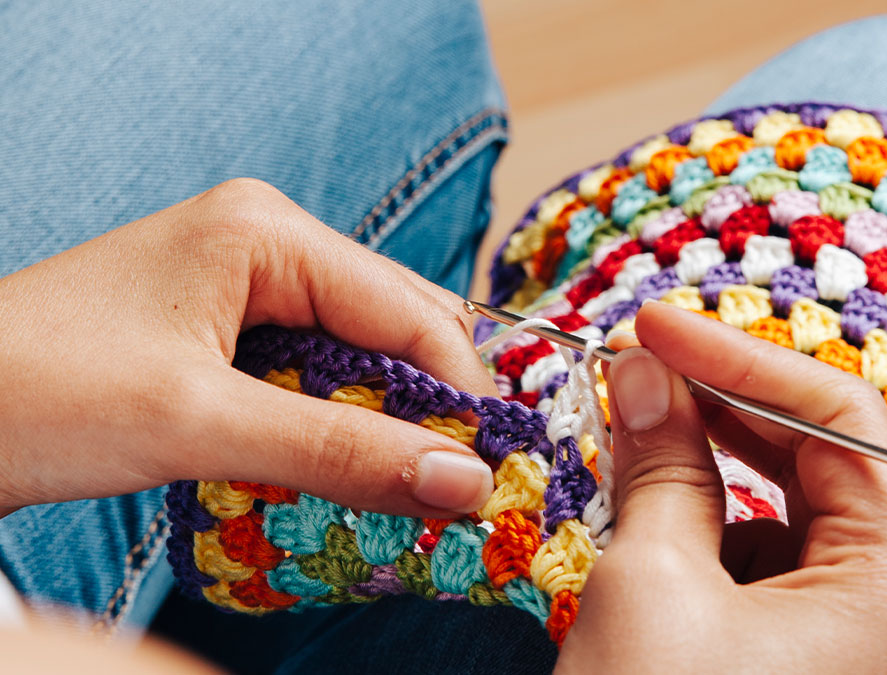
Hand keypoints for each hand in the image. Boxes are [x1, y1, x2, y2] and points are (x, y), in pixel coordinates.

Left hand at [0, 179, 496, 517]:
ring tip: (413, 490)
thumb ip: (340, 450)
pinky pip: (315, 377)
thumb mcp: (201, 422)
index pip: (409, 309)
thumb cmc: (39, 393)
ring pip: (359, 358)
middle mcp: (267, 244)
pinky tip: (347, 471)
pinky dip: (338, 426)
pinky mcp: (225, 333)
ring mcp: (246, 287)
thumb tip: (465, 482)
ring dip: (384, 423)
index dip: (459, 392)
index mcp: (267, 232)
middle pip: (394, 328)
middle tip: (462, 489)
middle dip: (427, 407)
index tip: (491, 474)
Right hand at [559, 301, 886, 671]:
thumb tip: (642, 374)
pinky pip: (759, 564)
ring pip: (782, 511)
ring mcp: (846, 639)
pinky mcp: (798, 659)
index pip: (840, 421)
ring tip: (630, 437)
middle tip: (634, 365)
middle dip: (720, 406)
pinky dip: (701, 531)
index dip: (739, 359)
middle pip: (817, 460)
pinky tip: (647, 525)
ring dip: (704, 468)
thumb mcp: (652, 582)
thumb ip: (661, 463)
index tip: (653, 329)